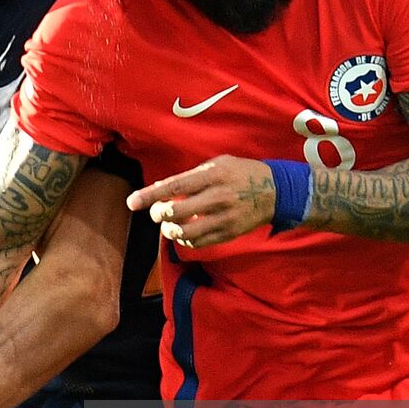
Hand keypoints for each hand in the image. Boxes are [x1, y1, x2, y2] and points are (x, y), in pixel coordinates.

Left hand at [127, 155, 275, 247]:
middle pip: (176, 212)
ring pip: (185, 232)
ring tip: (169, 225)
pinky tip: (184, 233)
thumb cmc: (240, 173)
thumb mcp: (217, 164)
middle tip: (157, 212)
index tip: (132, 202)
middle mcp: (218, 197)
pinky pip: (199, 243)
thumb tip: (158, 190)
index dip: (150, 195)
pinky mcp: (229, 233)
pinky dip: (185, 240)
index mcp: (213, 175)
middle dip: (159, 214)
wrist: (276, 191)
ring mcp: (224, 217)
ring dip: (170, 231)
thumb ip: (189, 177)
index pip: (174, 187)